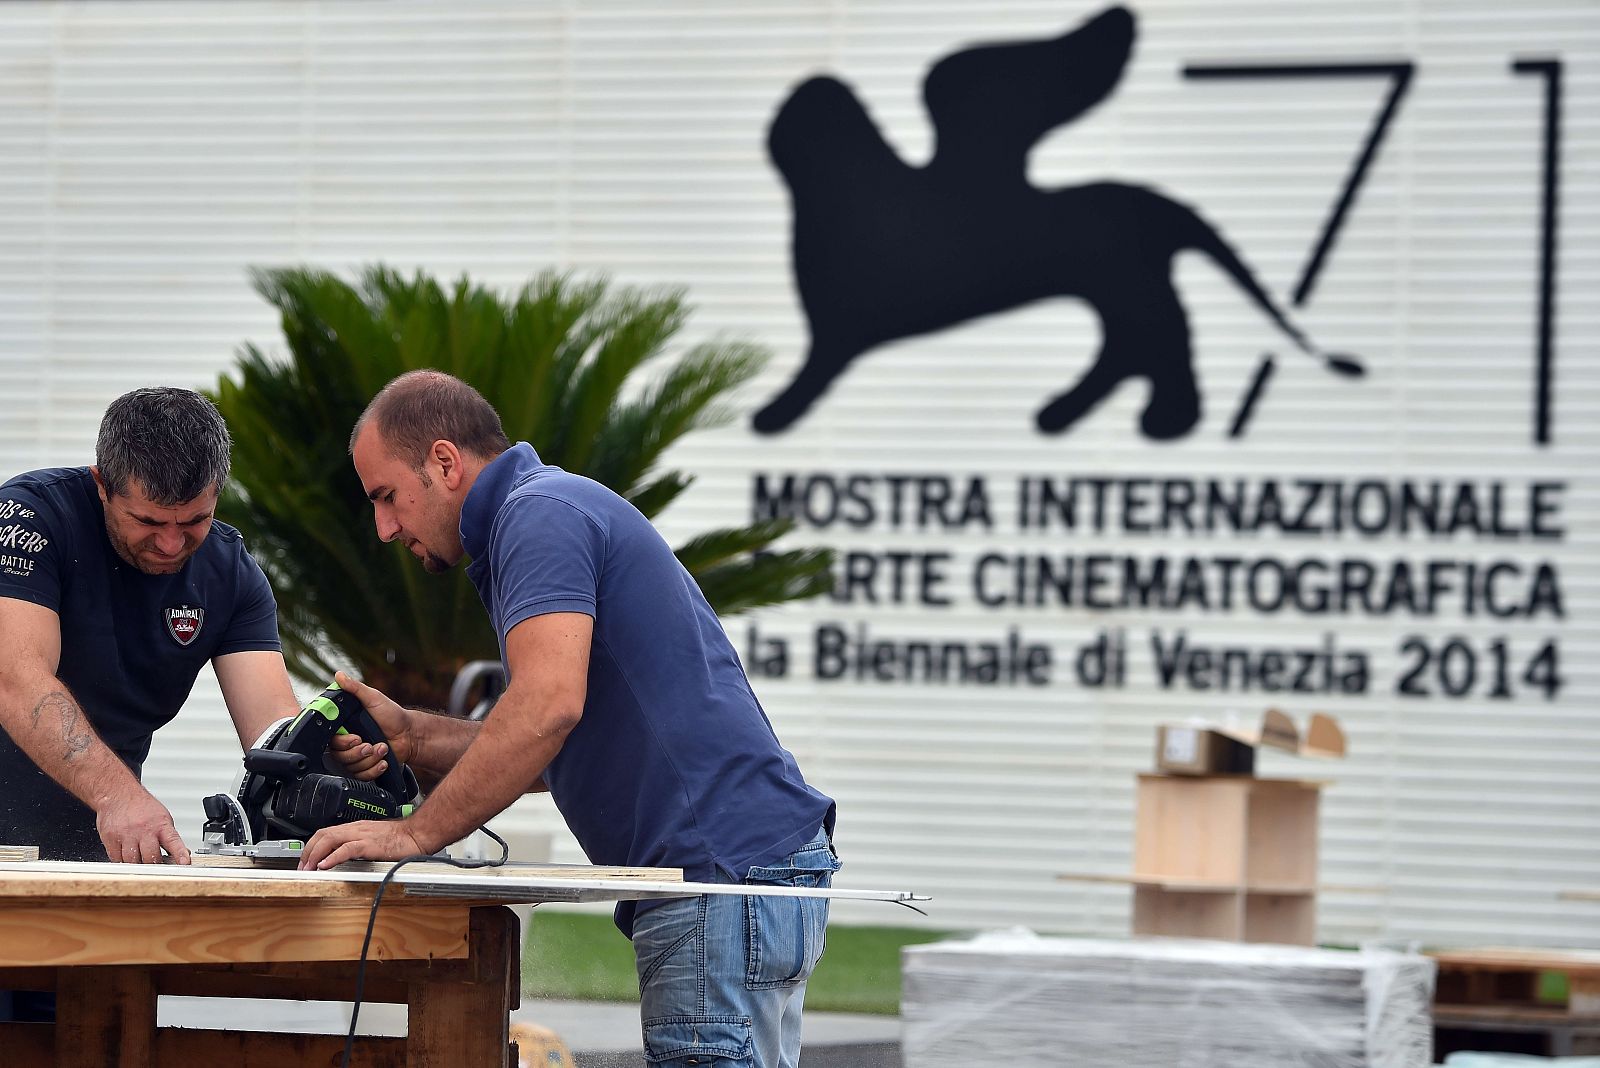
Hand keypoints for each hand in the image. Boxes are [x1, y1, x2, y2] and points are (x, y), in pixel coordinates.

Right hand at [97, 787, 189, 864]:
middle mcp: (144, 829)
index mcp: (160, 824)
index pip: (174, 841)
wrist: (119, 795)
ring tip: (139, 860)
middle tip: (155, 866)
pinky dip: (122, 861)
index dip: (180, 854)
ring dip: (137, 864)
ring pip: (132, 861)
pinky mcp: (110, 838)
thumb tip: (182, 855)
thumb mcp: (162, 818)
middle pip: (150, 857)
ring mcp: (126, 834)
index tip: (184, 863)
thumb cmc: (142, 807)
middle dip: (154, 865)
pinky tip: (126, 856)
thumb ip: (170, 837)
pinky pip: (117, 859)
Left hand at [297, 819, 425, 870]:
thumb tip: (345, 858)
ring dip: (315, 855)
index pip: (326, 833)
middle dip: (308, 851)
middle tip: (302, 867)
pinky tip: (325, 865)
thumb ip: (359, 846)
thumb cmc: (402, 838)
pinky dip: (332, 857)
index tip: (306, 861)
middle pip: (322, 834)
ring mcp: (362, 835)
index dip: (312, 847)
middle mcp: (355, 828)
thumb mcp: (375, 840)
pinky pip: (346, 849)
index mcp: (356, 828)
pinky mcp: (369, 844)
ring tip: (308, 868)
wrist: (419, 833)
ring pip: (330, 839)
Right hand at [333, 670, 413, 765]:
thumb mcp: (373, 698)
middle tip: (370, 745)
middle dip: (357, 752)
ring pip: (351, 767)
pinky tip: (383, 761)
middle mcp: (347, 743)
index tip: (356, 738)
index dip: (342, 742)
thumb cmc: (392, 715)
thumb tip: (339, 676)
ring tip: (383, 748)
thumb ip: (355, 689)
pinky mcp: (365, 768)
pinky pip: (361, 777)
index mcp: (345, 727)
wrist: (410, 734)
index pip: (330, 739)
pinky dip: (374, 770)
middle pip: (338, 756)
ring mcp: (356, 757)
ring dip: (369, 759)